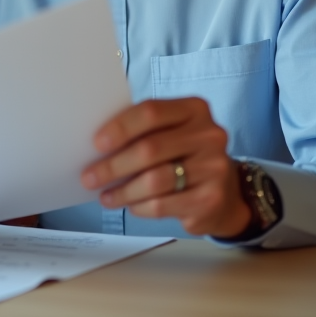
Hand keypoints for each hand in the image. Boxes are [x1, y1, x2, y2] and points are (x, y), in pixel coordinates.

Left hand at [81, 98, 251, 237]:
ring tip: (105, 197)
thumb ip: (144, 132)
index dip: (121, 127)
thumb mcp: (171, 133)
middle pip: (150, 149)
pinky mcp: (211, 199)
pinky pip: (163, 205)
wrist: (227, 192)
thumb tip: (98, 149)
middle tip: (89, 178)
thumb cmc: (184, 156)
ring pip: (154, 181)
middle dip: (113, 166)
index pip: (151, 112)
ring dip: (123, 191)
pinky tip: (130, 206)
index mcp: (194, 109)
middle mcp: (209, 135)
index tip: (96, 144)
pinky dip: (140, 207)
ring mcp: (214, 168)